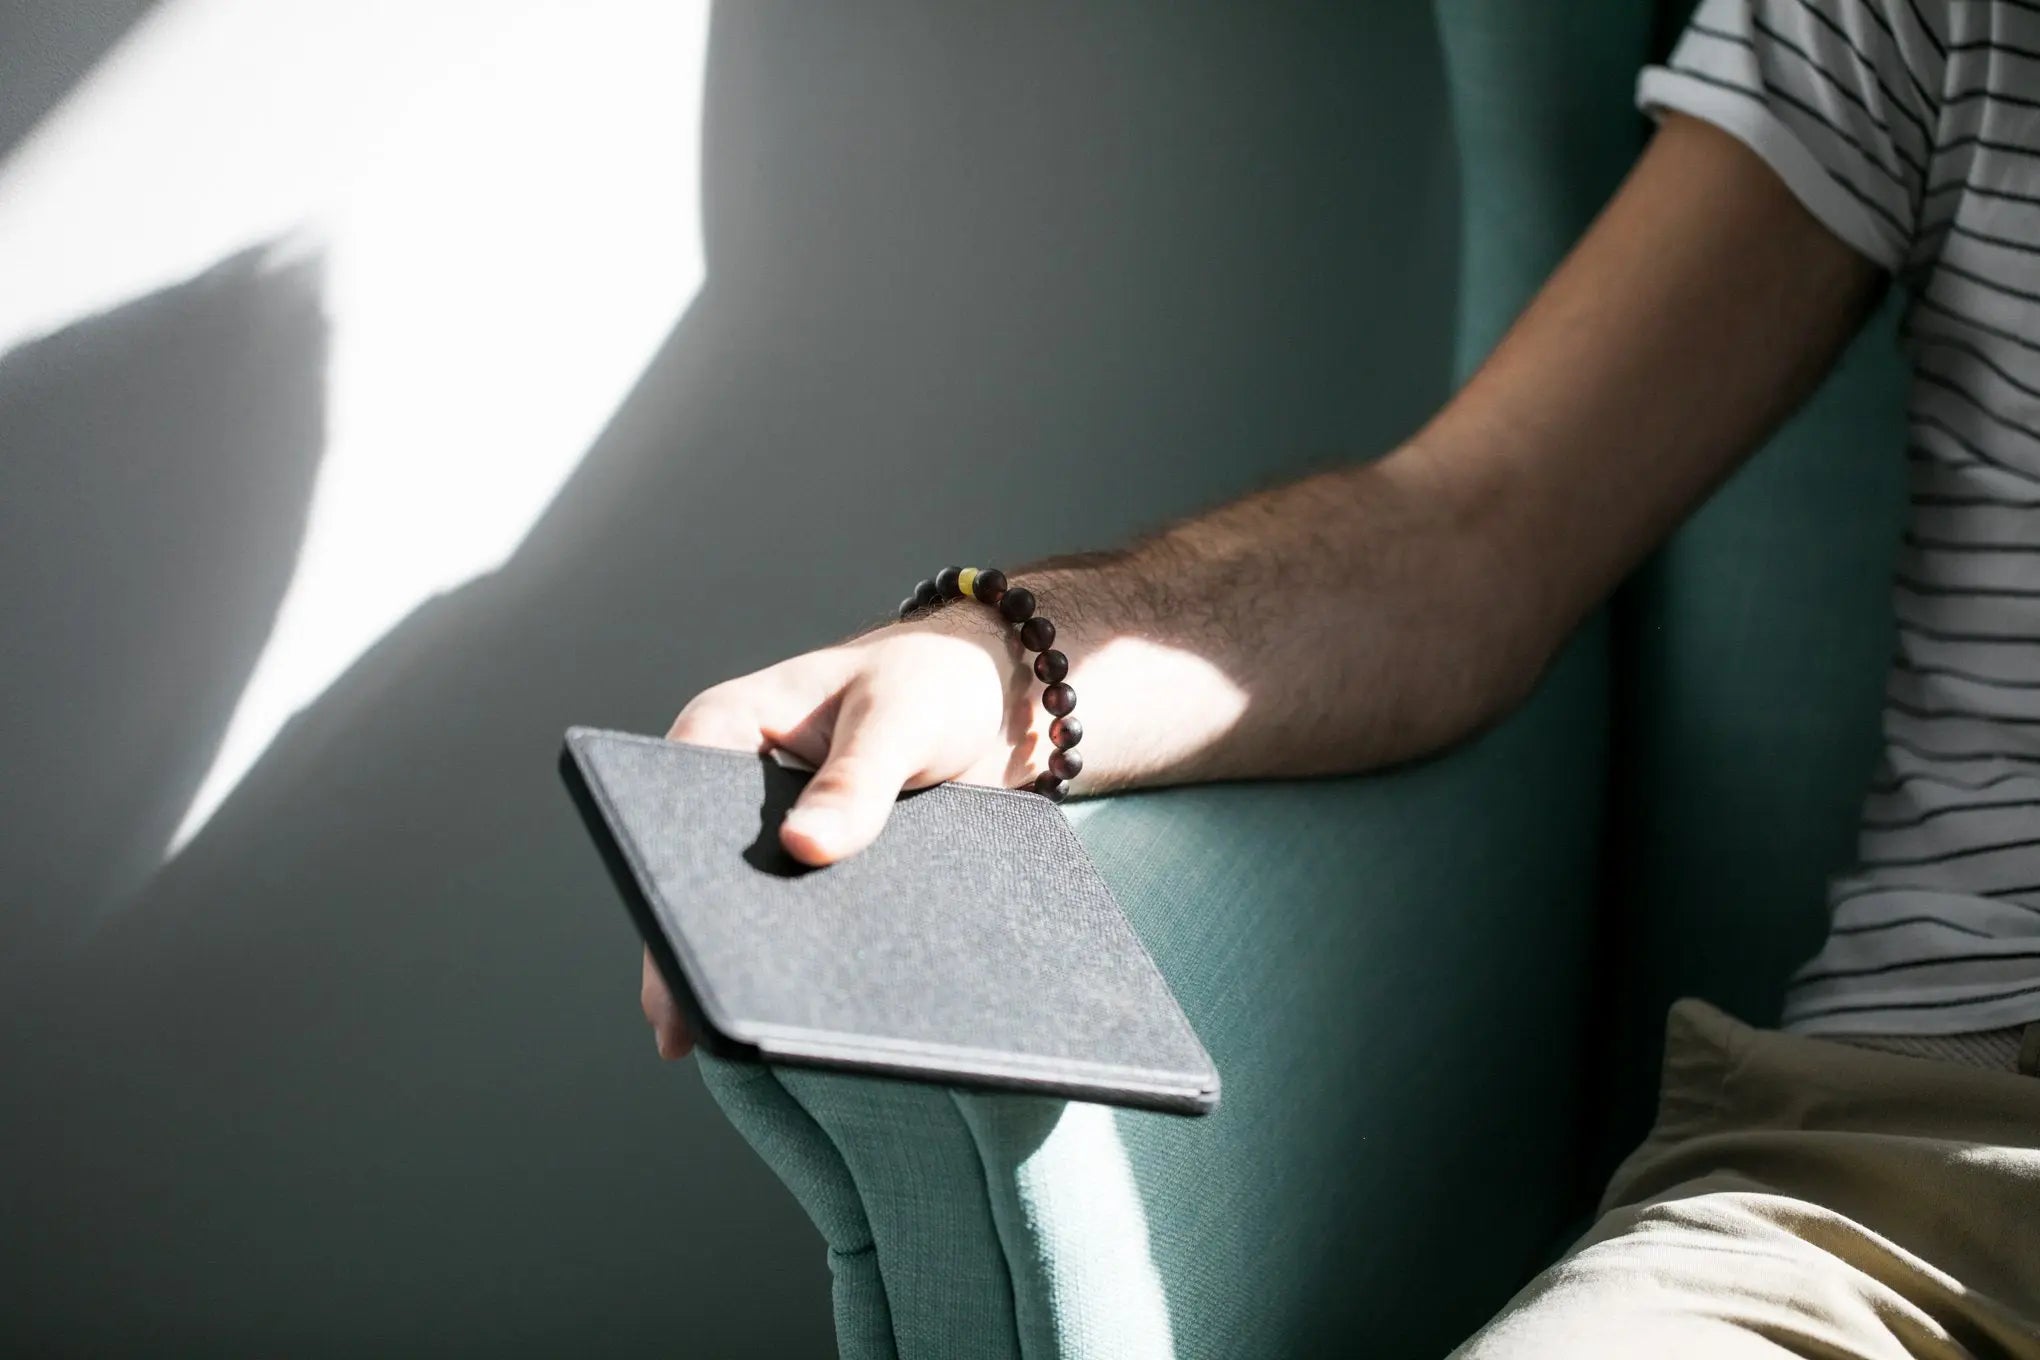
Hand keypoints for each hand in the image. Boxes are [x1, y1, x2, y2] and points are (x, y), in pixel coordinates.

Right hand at [640, 611, 1039, 1058]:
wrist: (996, 701)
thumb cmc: (933, 680)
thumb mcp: (900, 716)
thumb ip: (858, 777)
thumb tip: (804, 848)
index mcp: (726, 731)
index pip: (665, 808)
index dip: (661, 877)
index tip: (674, 944)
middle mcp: (734, 793)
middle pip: (699, 879)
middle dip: (703, 945)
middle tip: (713, 1021)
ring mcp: (777, 841)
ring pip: (750, 915)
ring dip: (763, 965)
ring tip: (773, 1033)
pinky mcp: (824, 877)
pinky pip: (810, 928)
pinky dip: (819, 966)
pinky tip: (833, 1018)